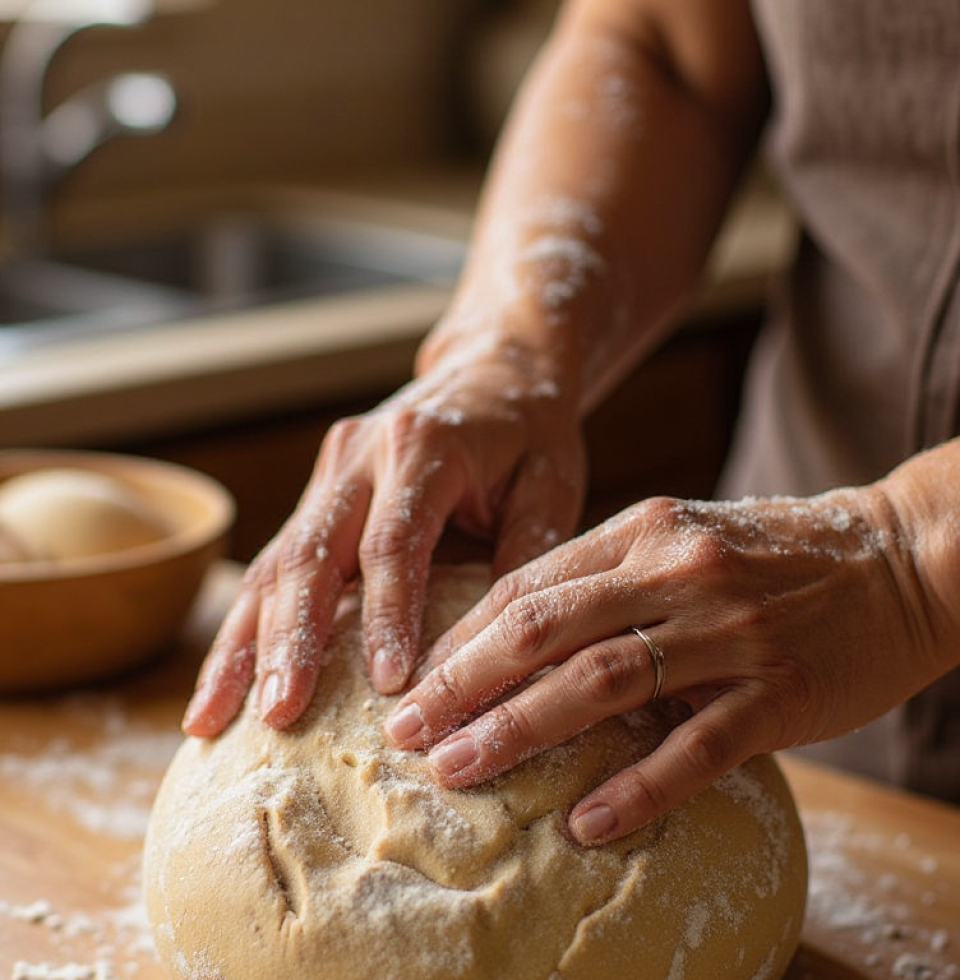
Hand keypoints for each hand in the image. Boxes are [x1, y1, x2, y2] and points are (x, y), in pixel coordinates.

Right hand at [181, 336, 586, 736]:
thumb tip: (502, 653)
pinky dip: (246, 625)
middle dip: (290, 640)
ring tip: (214, 717)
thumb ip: (527, 558)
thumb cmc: (529, 435)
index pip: (394, 543)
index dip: (387, 615)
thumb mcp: (552, 486)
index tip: (388, 686)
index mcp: (424, 447)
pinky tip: (223, 682)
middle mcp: (361, 453)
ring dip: (244, 643)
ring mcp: (330, 470)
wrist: (493, 371)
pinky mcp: (318, 492)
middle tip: (279, 714)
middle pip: (313, 554)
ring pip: (275, 563)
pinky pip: (274, 562)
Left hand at [384, 487, 940, 844]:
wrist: (899, 557)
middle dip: (464, 683)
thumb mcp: (685, 535)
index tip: (418, 680)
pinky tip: (585, 823)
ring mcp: (729, 631)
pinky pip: (694, 748)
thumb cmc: (777, 553)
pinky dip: (635, 787)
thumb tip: (523, 628)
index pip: (530, 585)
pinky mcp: (780, 692)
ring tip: (459, 770)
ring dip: (520, 729)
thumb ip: (610, 573)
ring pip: (601, 682)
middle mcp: (676, 572)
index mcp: (645, 531)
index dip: (464, 635)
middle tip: (407, 734)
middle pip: (545, 630)